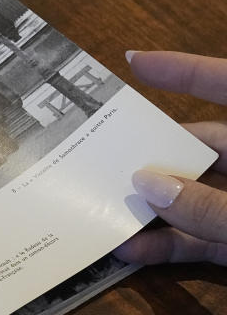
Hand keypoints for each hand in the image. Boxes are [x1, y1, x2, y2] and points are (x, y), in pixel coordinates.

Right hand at [114, 51, 226, 263]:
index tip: (132, 63)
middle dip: (151, 156)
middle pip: (202, 148)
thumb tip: (147, 185)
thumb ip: (210, 207)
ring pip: (196, 198)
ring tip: (105, 209)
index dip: (183, 71)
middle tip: (105, 160)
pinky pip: (203, 239)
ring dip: (152, 209)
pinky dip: (170, 245)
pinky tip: (131, 251)